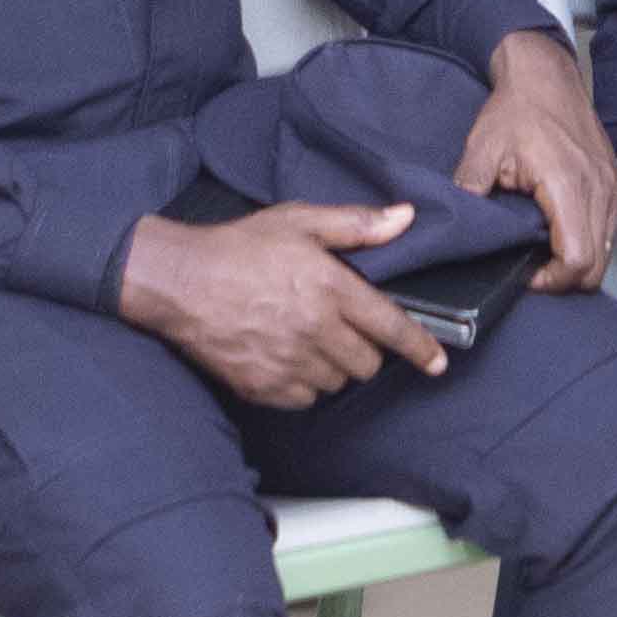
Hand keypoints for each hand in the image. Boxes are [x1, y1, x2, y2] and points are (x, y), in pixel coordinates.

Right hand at [119, 202, 439, 403]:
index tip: (437, 363)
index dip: (420, 348)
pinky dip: (304, 385)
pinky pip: (305, 399)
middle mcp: (315, 329)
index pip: (391, 326)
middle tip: (341, 329)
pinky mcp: (264, 386)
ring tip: (307, 339)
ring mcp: (288, 362)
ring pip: (337, 383)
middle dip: (364, 350)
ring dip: (333, 367)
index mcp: (329, 287)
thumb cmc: (238, 247)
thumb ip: (355, 224)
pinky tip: (286, 358)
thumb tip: (405, 218)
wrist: (178, 282)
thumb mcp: (298, 221)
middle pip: (367, 363)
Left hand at [455, 31, 616, 288]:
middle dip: (564, 279)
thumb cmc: (517, 109)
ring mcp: (612, 186)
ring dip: (578, 260)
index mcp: (568, 185)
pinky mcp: (615, 183)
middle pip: (596, 266)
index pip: (577, 259)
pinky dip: (589, 241)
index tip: (526, 274)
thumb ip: (470, 193)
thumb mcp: (482, 151)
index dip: (552, 281)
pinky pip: (609, 229)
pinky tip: (560, 230)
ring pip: (606, 251)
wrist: (545, 75)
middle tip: (533, 269)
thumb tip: (459, 230)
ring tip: (544, 251)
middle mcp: (599, 189)